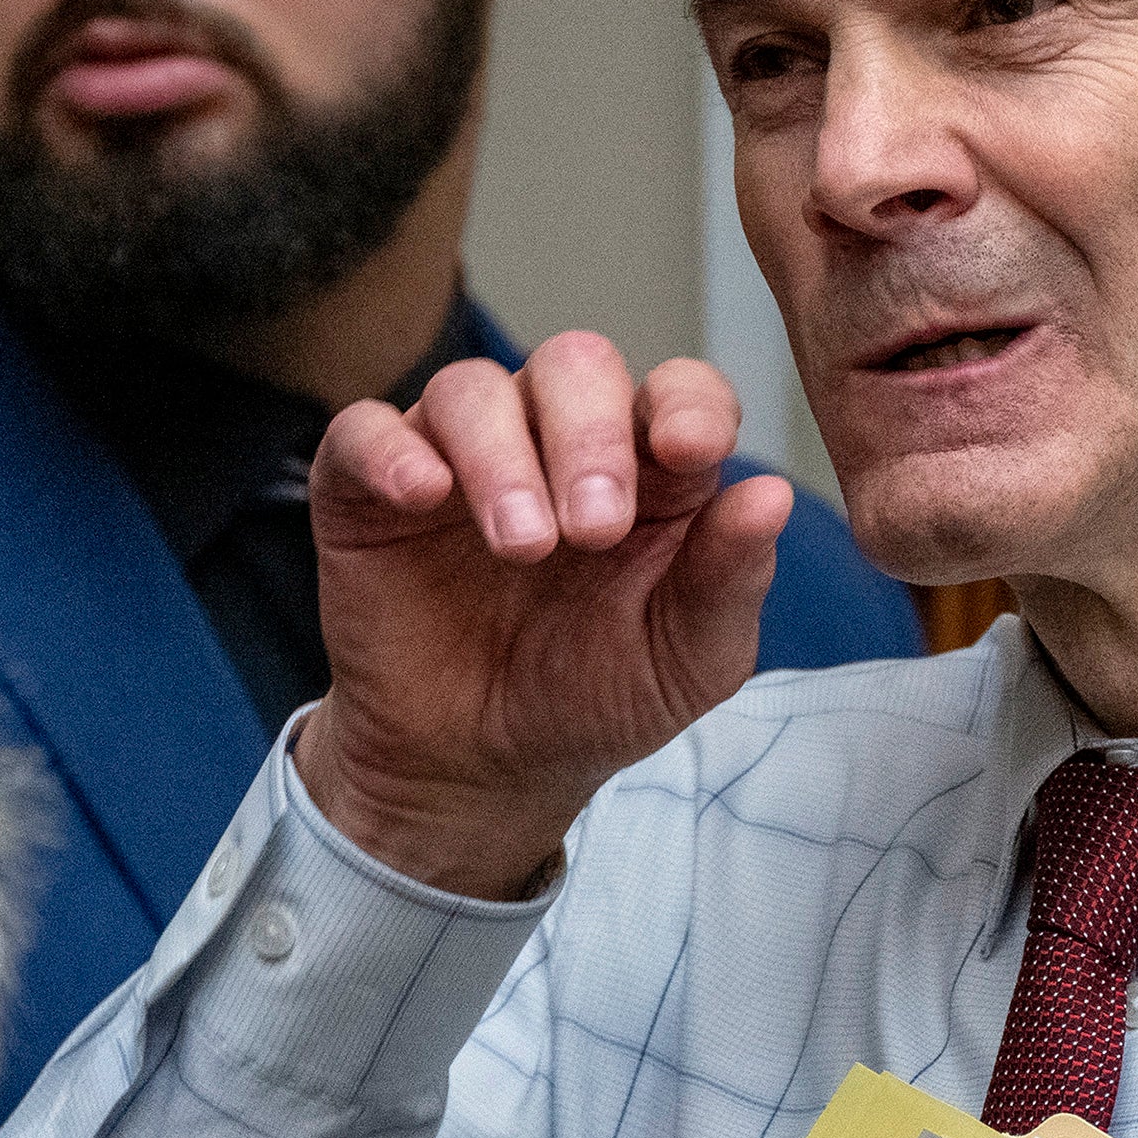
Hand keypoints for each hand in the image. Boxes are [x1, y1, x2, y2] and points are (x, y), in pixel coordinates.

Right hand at [297, 333, 789, 896]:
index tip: (692, 450)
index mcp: (648, 468)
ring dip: (502, 456)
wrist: (482, 773)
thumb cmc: (595, 698)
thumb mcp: (686, 660)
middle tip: (595, 529)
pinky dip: (393, 450)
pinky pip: (365, 431)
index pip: (676, 391)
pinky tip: (423, 496)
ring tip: (524, 546)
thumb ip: (730, 580)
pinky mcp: (371, 490)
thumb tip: (771, 495)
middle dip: (590, 433)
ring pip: (472, 389)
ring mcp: (459, 456)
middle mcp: (554, 441)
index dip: (687, 404)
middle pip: (574, 365)